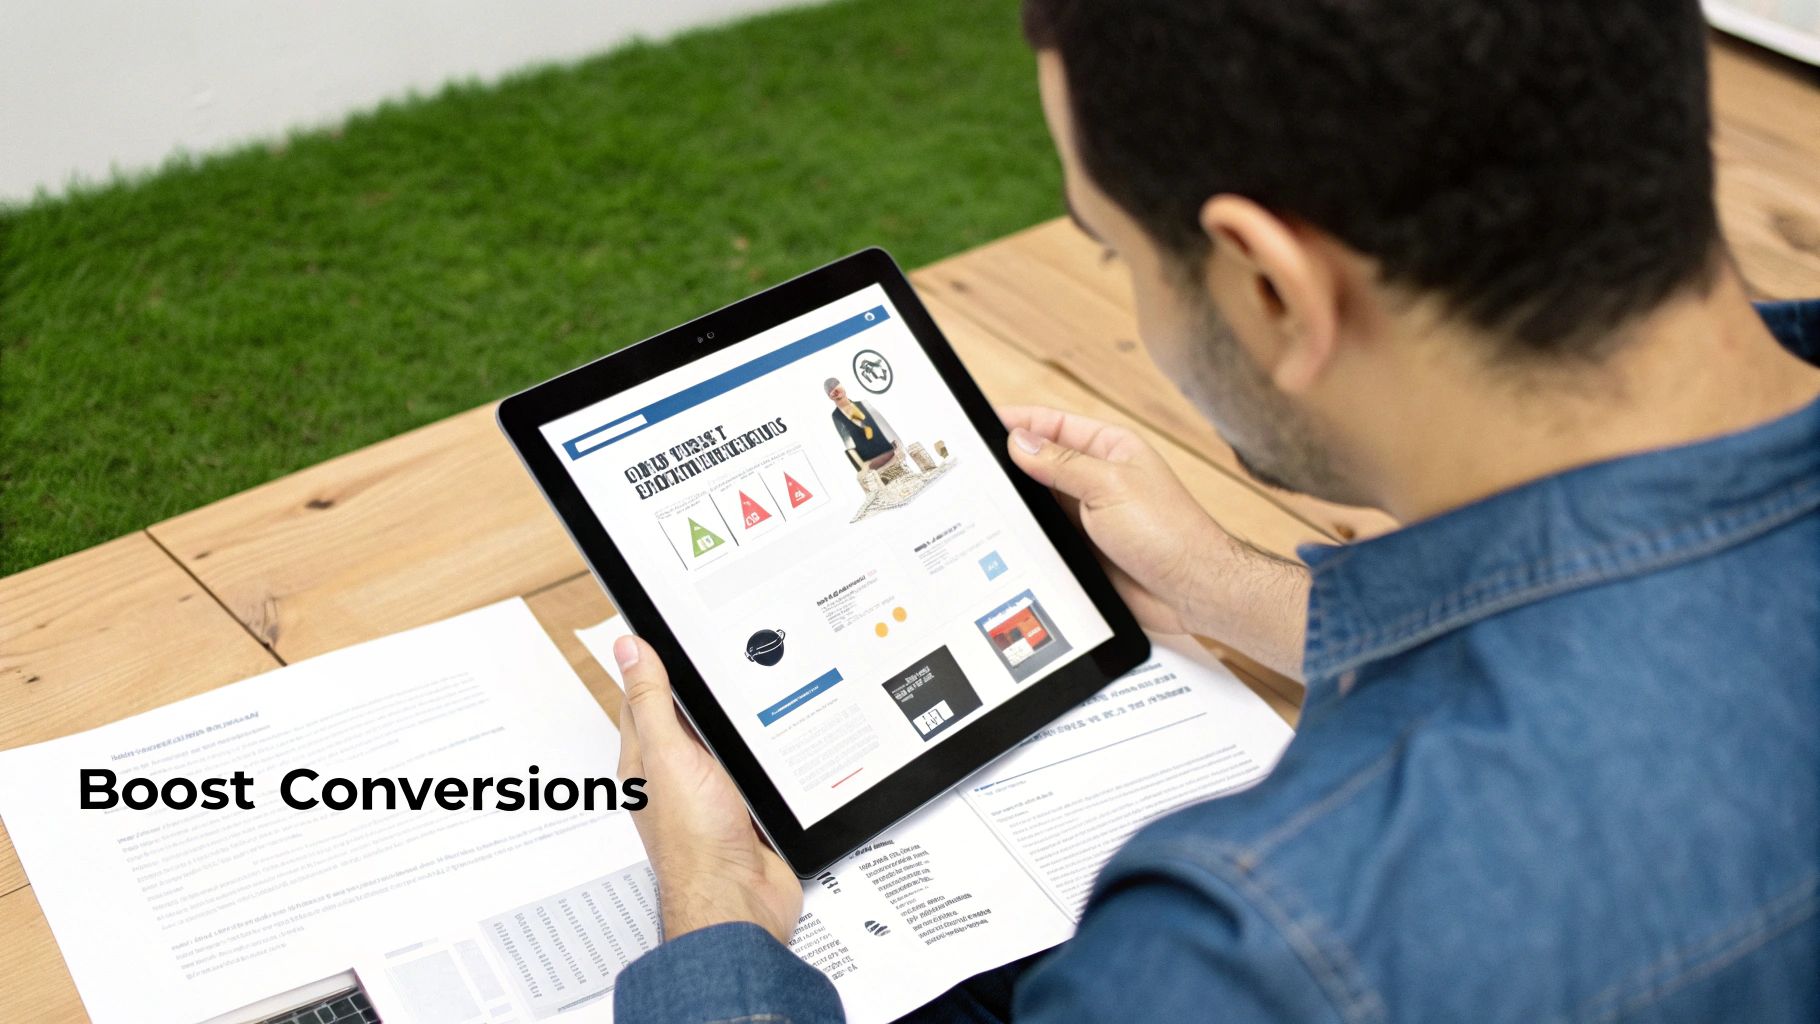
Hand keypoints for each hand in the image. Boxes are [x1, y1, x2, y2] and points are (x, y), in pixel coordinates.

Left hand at [613, 635, 803, 942]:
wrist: (738, 902)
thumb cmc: (695, 843)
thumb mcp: (669, 757)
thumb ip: (651, 701)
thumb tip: (628, 648)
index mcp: (647, 761)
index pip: (644, 698)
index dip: (653, 663)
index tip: (665, 631)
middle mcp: (677, 776)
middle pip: (686, 717)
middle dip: (700, 689)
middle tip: (712, 651)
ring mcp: (711, 793)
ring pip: (722, 742)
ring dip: (736, 723)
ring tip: (748, 687)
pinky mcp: (745, 808)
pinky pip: (753, 768)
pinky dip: (764, 753)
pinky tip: (779, 737)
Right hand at [1000, 406, 1309, 678]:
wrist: (1192, 590)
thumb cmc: (1169, 532)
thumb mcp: (1109, 486)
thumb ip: (1061, 463)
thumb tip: (1019, 442)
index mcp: (1109, 448)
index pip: (1052, 425)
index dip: (1016, 422)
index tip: (979, 422)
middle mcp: (1095, 478)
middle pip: (1039, 463)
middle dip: (1007, 465)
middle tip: (968, 468)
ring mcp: (1086, 516)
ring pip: (1037, 503)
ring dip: (1015, 505)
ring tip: (977, 503)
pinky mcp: (1081, 549)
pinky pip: (1043, 537)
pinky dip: (1024, 537)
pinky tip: (1000, 538)